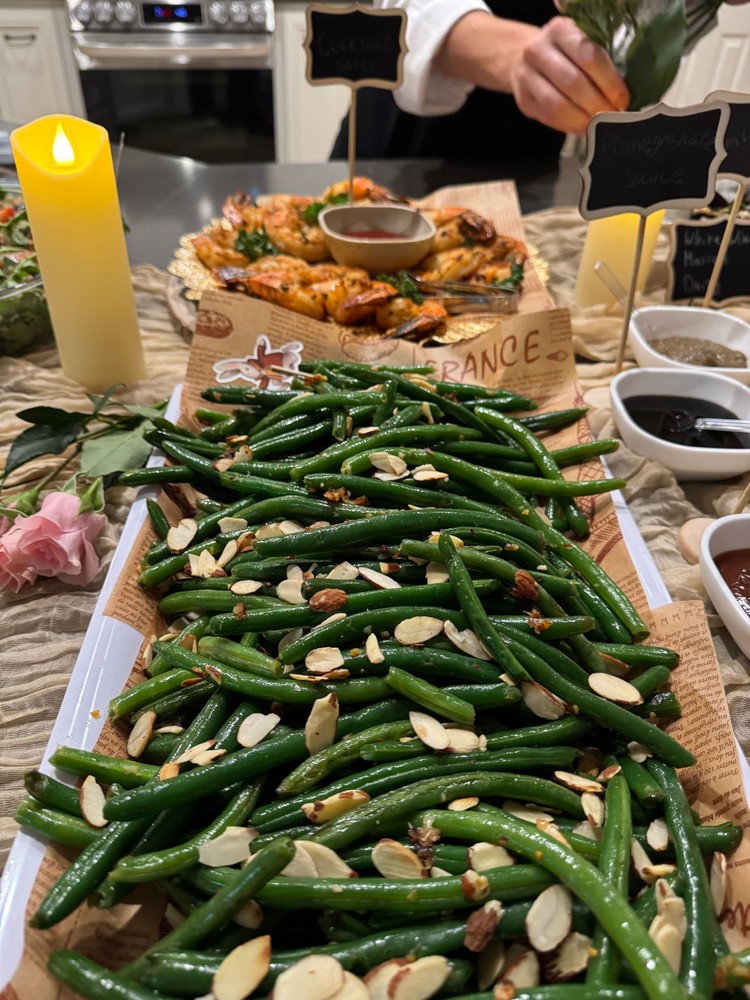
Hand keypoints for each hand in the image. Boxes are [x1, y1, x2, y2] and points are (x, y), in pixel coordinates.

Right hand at [509, 16, 629, 134]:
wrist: (522, 59)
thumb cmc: (562, 54)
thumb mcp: (578, 46)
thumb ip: (596, 64)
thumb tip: (619, 99)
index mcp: (560, 31)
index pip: (589, 57)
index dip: (609, 82)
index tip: (622, 100)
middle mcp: (538, 50)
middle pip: (573, 82)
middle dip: (597, 104)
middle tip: (612, 116)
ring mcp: (526, 76)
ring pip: (558, 104)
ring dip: (582, 119)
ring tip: (597, 125)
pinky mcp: (523, 100)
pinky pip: (548, 117)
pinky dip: (569, 126)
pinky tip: (582, 127)